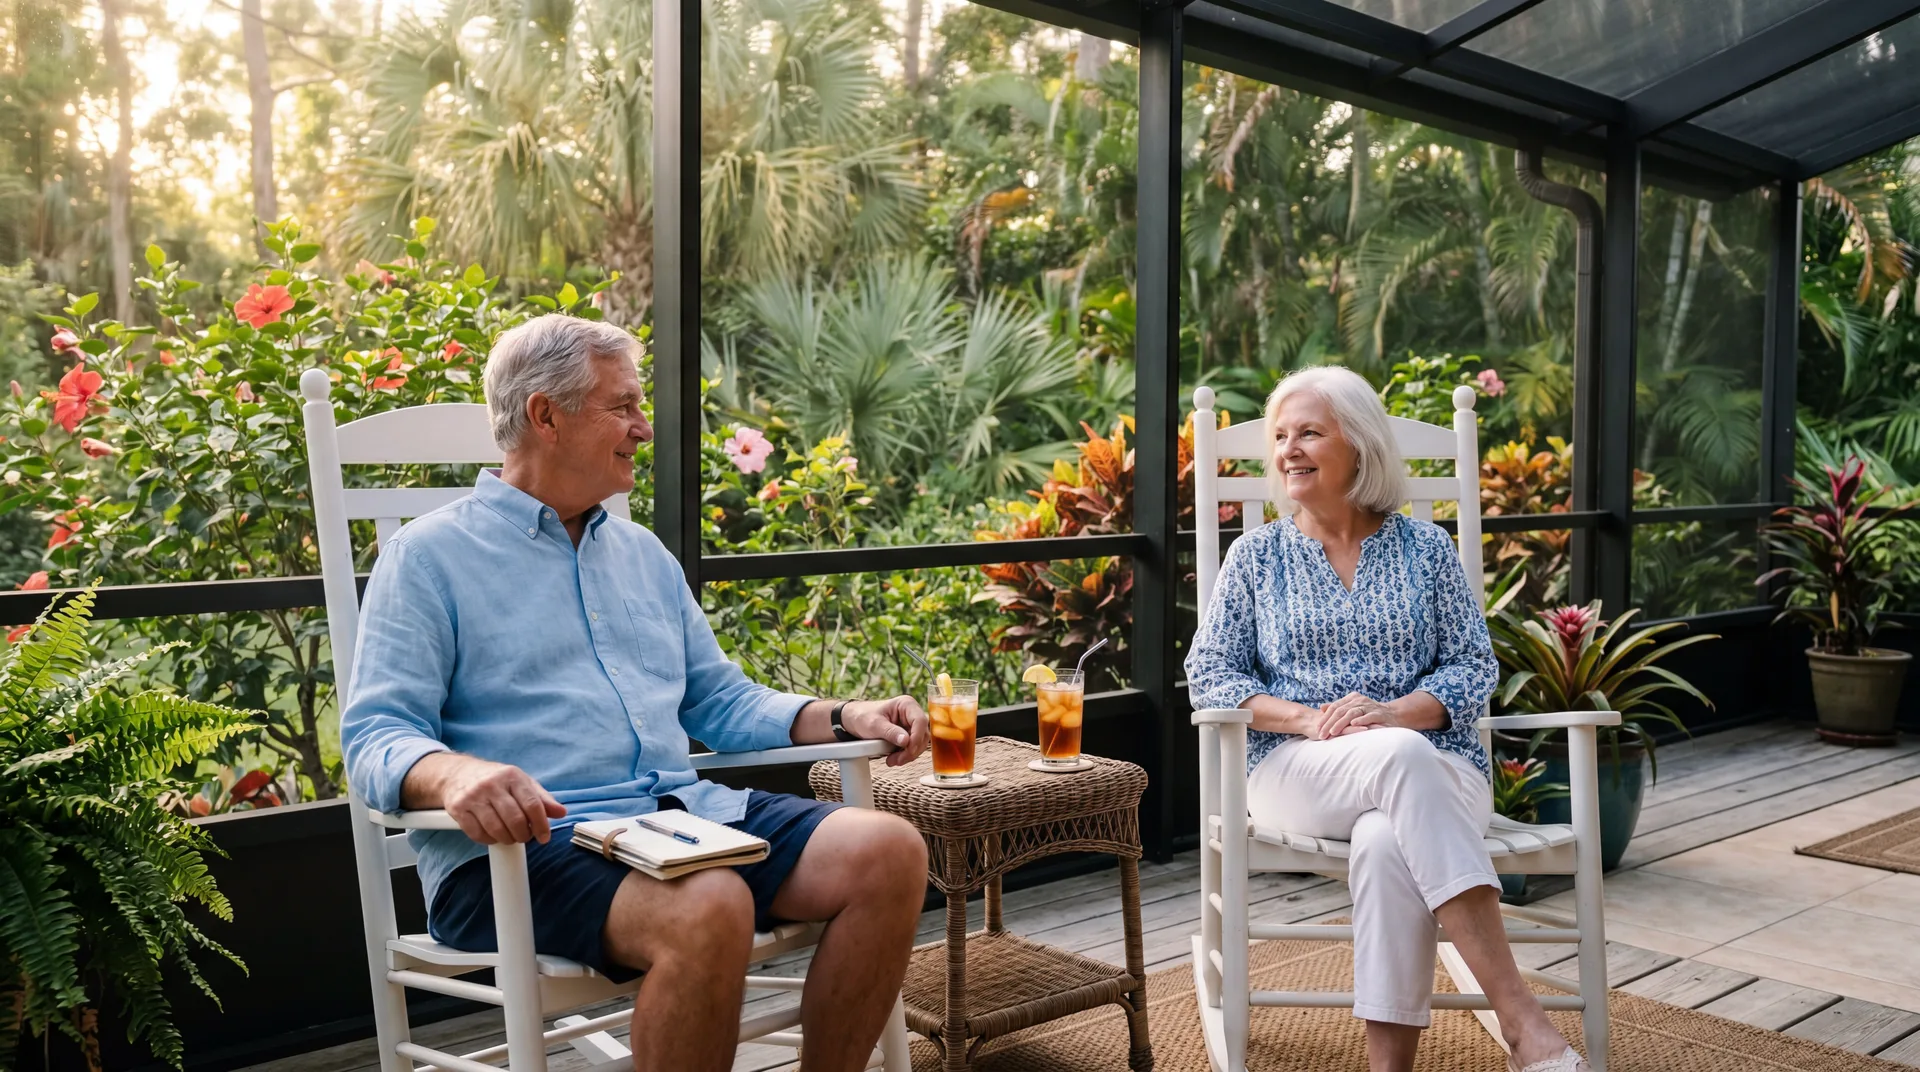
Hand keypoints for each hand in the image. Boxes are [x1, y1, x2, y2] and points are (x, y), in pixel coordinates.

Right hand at [442, 759, 566, 844]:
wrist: (458, 773)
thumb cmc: (496, 780)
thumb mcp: (521, 783)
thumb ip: (542, 799)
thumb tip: (561, 813)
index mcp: (512, 776)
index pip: (533, 804)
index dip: (541, 825)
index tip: (544, 837)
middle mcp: (492, 784)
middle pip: (515, 819)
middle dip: (523, 835)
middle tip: (524, 837)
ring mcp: (474, 796)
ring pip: (496, 829)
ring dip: (507, 839)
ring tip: (510, 837)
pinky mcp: (458, 808)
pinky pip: (477, 833)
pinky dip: (488, 840)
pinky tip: (493, 836)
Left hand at [843, 695, 930, 765]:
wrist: (855, 720)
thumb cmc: (863, 716)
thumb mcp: (874, 725)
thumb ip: (890, 732)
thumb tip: (906, 741)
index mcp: (906, 705)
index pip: (920, 721)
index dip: (917, 737)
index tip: (908, 750)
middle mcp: (912, 714)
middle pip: (922, 734)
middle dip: (911, 750)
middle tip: (897, 760)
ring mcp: (911, 725)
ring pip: (919, 743)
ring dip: (908, 755)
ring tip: (892, 760)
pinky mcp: (908, 734)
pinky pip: (912, 747)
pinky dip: (905, 755)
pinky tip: (894, 758)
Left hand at [1312, 693, 1393, 738]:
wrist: (1393, 714)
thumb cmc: (1369, 714)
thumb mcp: (1353, 708)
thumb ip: (1338, 708)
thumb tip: (1321, 707)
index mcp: (1351, 698)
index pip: (1335, 707)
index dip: (1325, 718)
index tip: (1318, 728)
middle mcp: (1359, 700)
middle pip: (1341, 710)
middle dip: (1330, 723)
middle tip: (1322, 734)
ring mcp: (1369, 706)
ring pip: (1352, 713)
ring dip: (1341, 723)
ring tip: (1333, 732)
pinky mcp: (1379, 714)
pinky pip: (1369, 716)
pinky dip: (1361, 720)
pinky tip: (1353, 725)